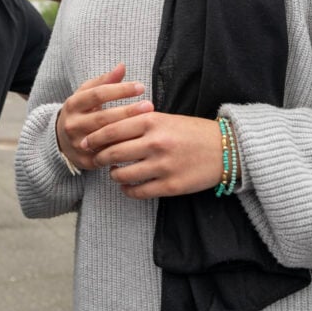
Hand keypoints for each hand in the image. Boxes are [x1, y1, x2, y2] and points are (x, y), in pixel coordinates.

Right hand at [56, 64, 150, 171]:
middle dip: (128, 111)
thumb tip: (122, 66)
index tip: (140, 87)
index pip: (97, 95)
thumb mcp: (86, 94)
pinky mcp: (85, 161)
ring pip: (105, 138)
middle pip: (103, 118)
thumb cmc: (80, 112)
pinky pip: (107, 155)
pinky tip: (139, 142)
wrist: (60, 141)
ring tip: (148, 123)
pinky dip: (123, 148)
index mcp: (73, 105)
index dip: (120, 90)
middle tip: (149, 105)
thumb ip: (104, 81)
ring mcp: (78, 144)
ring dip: (128, 131)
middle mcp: (73, 124)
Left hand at [83, 112, 224, 199]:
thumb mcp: (166, 119)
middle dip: (99, 158)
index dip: (94, 138)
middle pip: (113, 153)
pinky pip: (138, 192)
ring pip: (122, 175)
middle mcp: (155, 143)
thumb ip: (139, 122)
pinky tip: (127, 187)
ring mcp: (162, 166)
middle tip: (96, 160)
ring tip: (114, 173)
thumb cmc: (192, 132)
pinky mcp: (170, 186)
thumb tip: (109, 129)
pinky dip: (127, 190)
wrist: (225, 149)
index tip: (86, 143)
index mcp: (152, 121)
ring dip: (113, 175)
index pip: (112, 130)